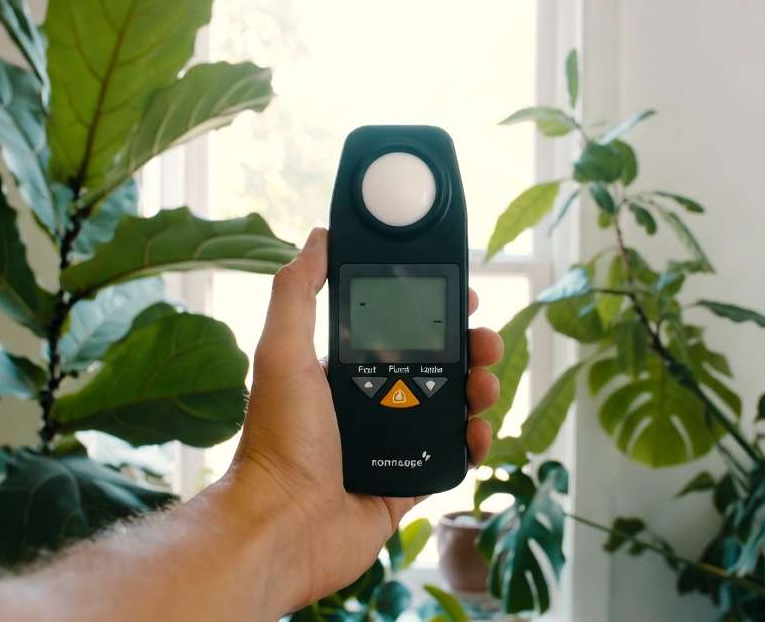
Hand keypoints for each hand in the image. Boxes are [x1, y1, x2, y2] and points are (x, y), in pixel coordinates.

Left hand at [226, 228, 502, 612]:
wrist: (285, 526)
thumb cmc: (279, 441)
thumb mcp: (284, 352)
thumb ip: (298, 292)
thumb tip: (318, 237)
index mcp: (340, 371)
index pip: (398, 330)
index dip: (433, 311)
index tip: (462, 295)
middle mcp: (367, 404)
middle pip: (435, 366)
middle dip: (467, 350)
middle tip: (484, 343)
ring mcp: (390, 445)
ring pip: (450, 408)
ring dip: (478, 391)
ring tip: (485, 388)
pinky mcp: (407, 483)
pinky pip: (452, 458)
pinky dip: (472, 444)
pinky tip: (477, 433)